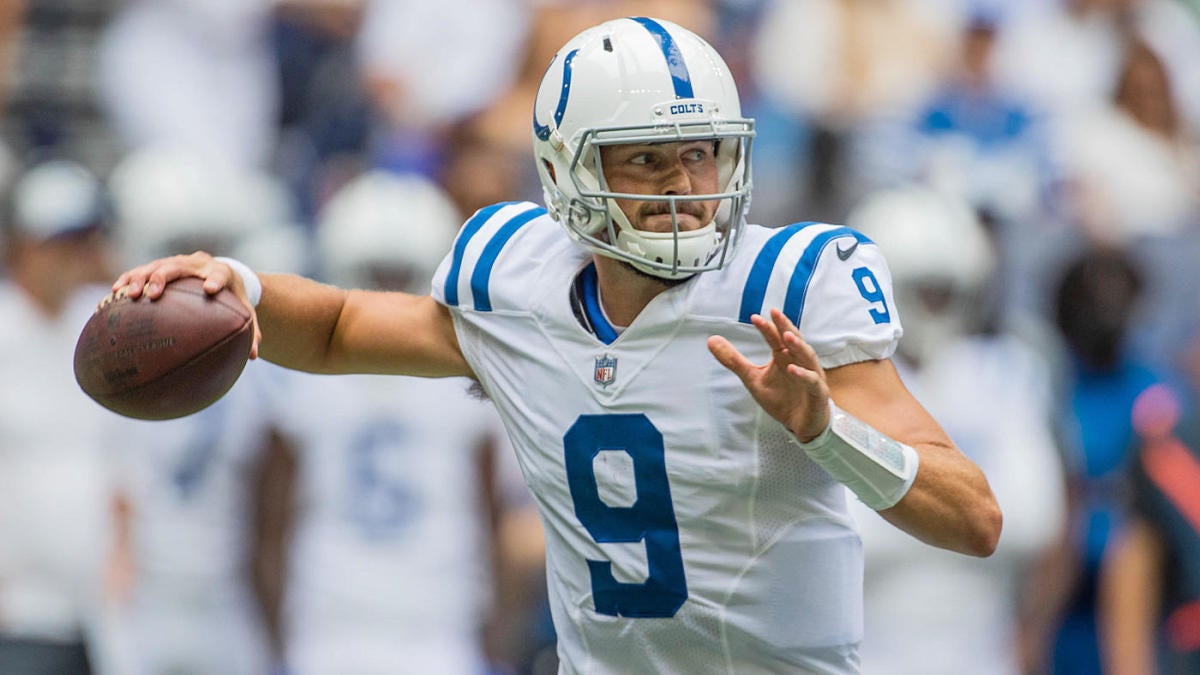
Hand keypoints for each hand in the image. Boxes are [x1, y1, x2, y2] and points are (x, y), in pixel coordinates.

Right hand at [111, 252, 261, 358]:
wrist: (220, 273)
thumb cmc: (233, 297)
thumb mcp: (244, 311)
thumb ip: (251, 330)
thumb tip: (254, 356)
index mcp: (221, 273)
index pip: (219, 274)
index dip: (214, 280)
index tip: (209, 289)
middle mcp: (196, 264)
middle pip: (178, 266)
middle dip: (163, 278)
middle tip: (153, 294)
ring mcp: (175, 263)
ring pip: (154, 267)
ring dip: (139, 279)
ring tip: (126, 295)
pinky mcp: (159, 267)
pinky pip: (139, 272)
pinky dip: (126, 282)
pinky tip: (111, 296)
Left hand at [707, 308, 829, 441]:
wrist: (800, 425)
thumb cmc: (781, 398)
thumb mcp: (753, 379)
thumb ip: (734, 360)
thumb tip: (711, 340)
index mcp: (784, 356)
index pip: (775, 338)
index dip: (767, 327)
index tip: (754, 317)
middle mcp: (799, 362)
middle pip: (794, 340)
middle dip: (785, 326)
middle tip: (775, 313)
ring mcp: (811, 376)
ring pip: (807, 356)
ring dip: (798, 345)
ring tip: (786, 336)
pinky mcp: (817, 393)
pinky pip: (812, 381)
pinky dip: (803, 375)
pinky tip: (791, 369)